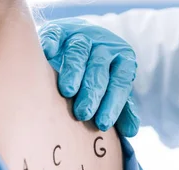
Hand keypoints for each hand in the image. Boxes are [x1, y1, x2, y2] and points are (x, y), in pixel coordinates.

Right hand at [39, 18, 139, 136]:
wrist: (77, 43)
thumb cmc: (97, 76)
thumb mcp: (112, 91)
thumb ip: (122, 110)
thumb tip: (131, 131)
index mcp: (123, 58)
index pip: (120, 81)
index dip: (113, 103)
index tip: (103, 123)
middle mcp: (103, 44)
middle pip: (99, 67)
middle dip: (92, 91)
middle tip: (83, 113)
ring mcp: (81, 35)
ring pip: (78, 52)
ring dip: (73, 71)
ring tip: (68, 92)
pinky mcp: (59, 29)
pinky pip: (55, 35)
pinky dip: (51, 45)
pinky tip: (47, 56)